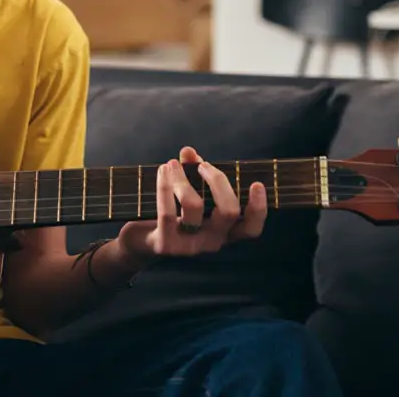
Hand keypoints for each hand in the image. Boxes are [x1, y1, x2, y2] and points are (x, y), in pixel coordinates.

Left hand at [116, 146, 266, 266]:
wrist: (140, 242)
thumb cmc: (172, 214)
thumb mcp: (187, 194)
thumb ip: (193, 173)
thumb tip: (189, 151)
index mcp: (224, 232)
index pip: (251, 229)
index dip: (258, 209)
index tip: (256, 184)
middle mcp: (211, 242)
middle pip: (228, 211)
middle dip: (218, 181)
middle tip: (203, 166)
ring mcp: (189, 246)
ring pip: (194, 205)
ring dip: (183, 178)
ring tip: (172, 164)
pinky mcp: (166, 245)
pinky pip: (167, 212)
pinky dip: (164, 186)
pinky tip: (162, 171)